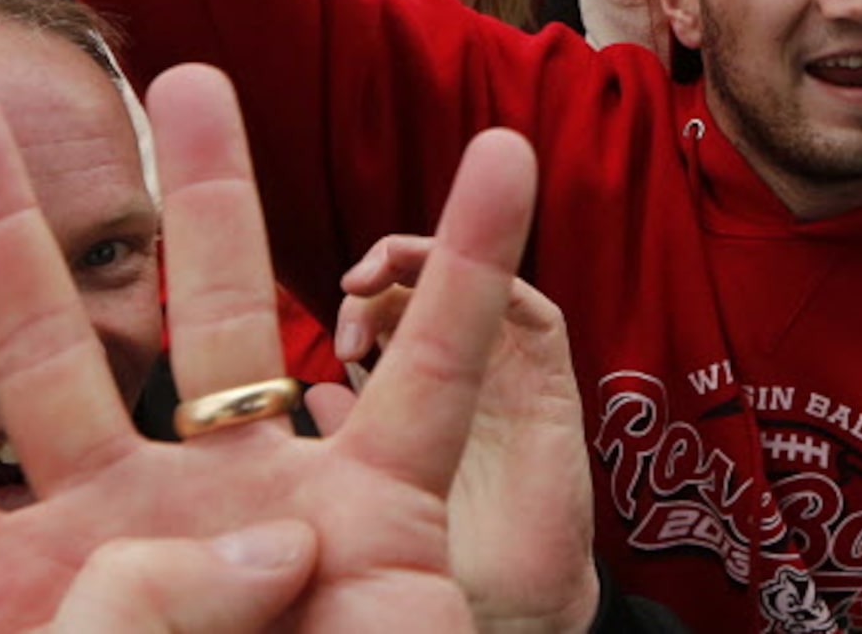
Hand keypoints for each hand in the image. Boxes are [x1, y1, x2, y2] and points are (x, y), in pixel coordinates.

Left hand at [0, 67, 539, 632]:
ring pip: (233, 325)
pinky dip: (474, 269)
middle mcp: (124, 540)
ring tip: (189, 77)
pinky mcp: (385, 521)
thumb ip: (134, 616)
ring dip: (216, 195)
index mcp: (1, 609)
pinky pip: (437, 378)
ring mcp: (259, 520)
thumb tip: (263, 533)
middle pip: (43, 358)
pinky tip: (499, 159)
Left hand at [328, 238, 598, 633]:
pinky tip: (456, 290)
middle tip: (353, 292)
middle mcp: (457, 379)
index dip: (354, 305)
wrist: (503, 614)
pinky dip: (503, 283)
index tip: (322, 330)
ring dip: (428, 264)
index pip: (375, 325)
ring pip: (470, 284)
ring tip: (383, 284)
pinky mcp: (549, 385)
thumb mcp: (353, 502)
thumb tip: (312, 393)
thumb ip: (337, 446)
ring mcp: (505, 377)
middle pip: (417, 291)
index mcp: (406, 403)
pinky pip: (536, 313)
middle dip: (383, 271)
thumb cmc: (419, 570)